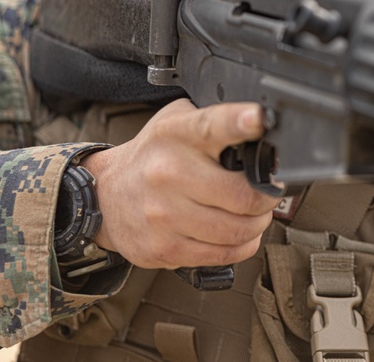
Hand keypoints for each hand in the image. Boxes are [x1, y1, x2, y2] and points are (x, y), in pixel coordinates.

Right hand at [80, 99, 280, 268]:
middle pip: (244, 195)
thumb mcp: (179, 121)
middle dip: (268, 196)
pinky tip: (240, 233)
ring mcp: (163, 215)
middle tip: (269, 192)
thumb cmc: (156, 155)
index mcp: (178, 134)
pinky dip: (244, 245)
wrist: (105, 194)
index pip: (213, 125)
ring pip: (239, 230)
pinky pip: (224, 254)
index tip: (259, 119)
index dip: (241, 121)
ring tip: (255, 213)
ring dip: (259, 223)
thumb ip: (218, 120)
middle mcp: (168, 173)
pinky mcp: (162, 249)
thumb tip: (264, 125)